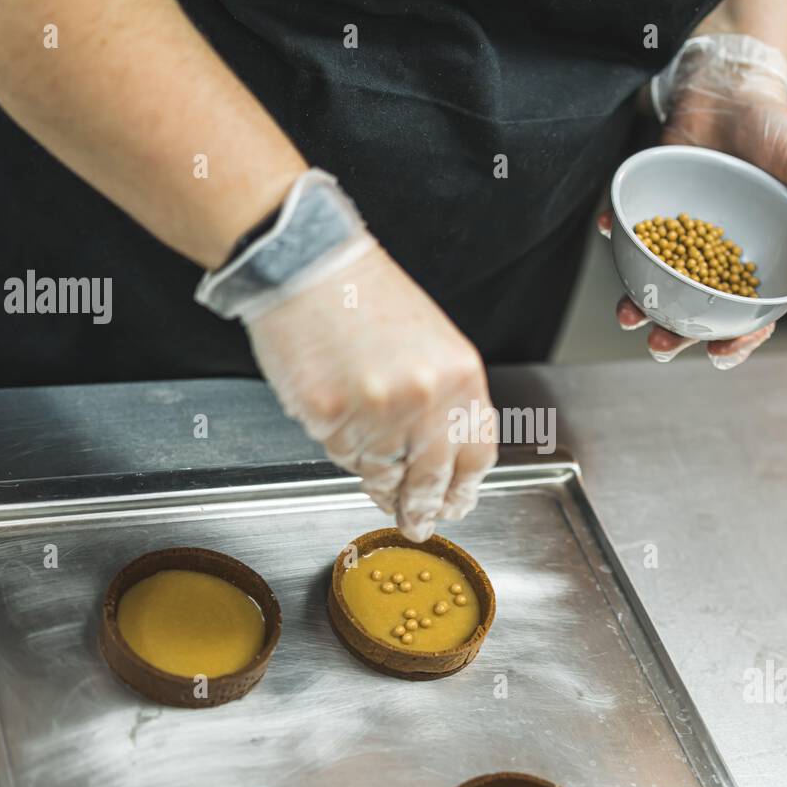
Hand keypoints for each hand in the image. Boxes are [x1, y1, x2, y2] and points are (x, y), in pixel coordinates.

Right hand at [246, 247, 496, 540]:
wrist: (309, 264)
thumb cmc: (366, 299)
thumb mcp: (431, 343)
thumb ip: (445, 399)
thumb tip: (442, 459)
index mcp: (460, 376)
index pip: (477, 455)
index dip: (465, 488)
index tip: (456, 505)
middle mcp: (427, 398)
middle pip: (431, 479)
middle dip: (424, 508)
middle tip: (418, 523)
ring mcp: (378, 411)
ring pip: (382, 473)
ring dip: (377, 477)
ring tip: (370, 460)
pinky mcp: (330, 417)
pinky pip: (343, 457)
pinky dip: (343, 450)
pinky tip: (339, 420)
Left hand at [612, 34, 786, 367]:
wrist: (732, 93)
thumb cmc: (775, 134)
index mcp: (756, 264)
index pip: (748, 314)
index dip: (737, 339)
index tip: (719, 352)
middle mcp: (715, 261)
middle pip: (696, 312)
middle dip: (677, 335)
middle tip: (659, 344)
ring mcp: (681, 241)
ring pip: (659, 286)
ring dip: (640, 305)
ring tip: (628, 314)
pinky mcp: (653, 215)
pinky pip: (631, 234)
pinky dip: (616, 237)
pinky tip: (608, 231)